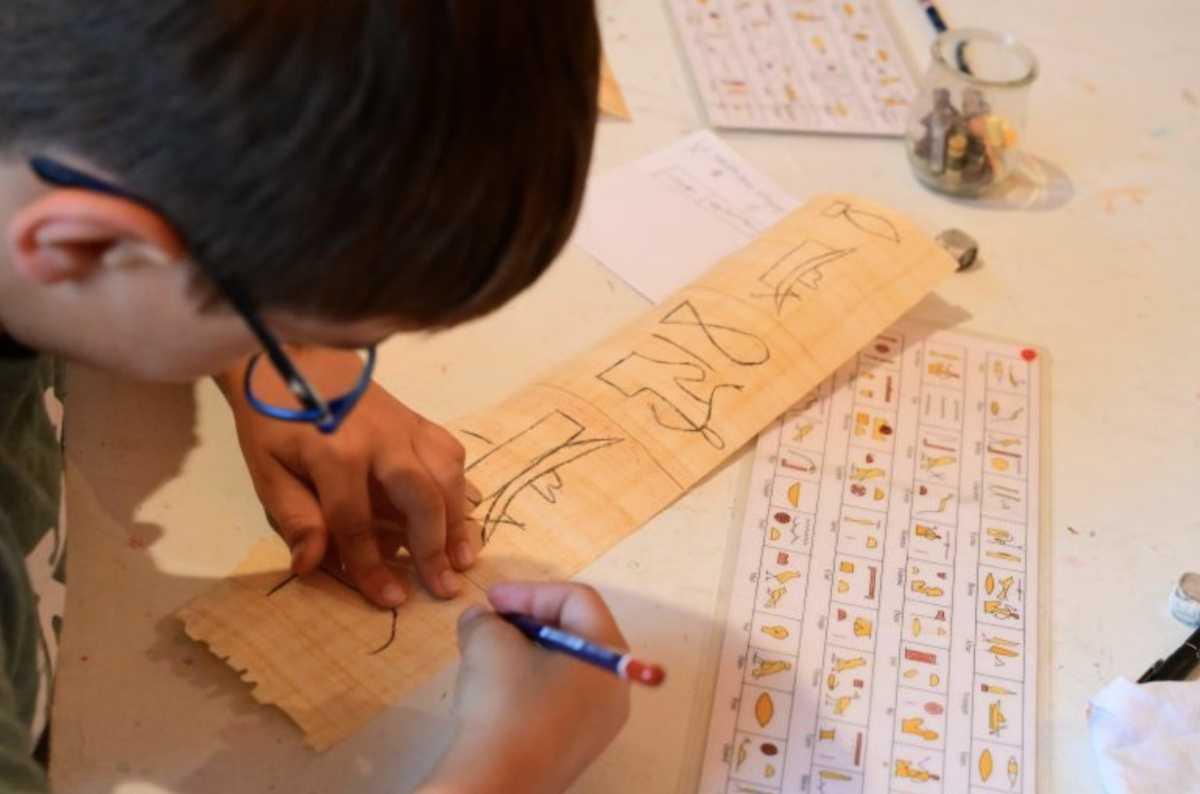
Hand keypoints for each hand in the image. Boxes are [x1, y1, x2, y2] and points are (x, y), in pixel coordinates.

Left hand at [217, 347, 480, 607]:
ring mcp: (406, 425)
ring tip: (464, 557)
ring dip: (459, 519)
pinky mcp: (418, 420)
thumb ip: (293, 516)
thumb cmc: (276, 421)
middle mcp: (381, 438)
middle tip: (446, 586)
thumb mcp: (267, 470)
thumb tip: (311, 566)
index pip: (357, 521)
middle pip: (421, 495)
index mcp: (335, 453)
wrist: (296, 358)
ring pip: (448, 473)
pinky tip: (464, 512)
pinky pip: (452, 452)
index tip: (390, 599)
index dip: (372, 566)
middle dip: (435, 546)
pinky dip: (462, 485)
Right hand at [420, 583, 631, 793]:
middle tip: (491, 623)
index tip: (490, 600)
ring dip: (526, 651)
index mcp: (609, 655)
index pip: (577, 600)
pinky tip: (496, 691)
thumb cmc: (504, 703)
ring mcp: (600, 723)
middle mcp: (615, 688)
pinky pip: (560, 699)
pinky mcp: (577, 748)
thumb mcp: (488, 644)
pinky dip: (531, 683)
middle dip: (529, 620)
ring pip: (566, 667)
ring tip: (487, 654)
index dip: (530, 591)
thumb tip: (481, 620)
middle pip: (577, 633)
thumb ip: (485, 620)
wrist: (496, 785)